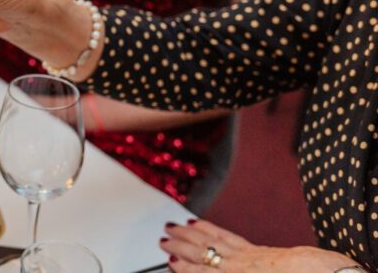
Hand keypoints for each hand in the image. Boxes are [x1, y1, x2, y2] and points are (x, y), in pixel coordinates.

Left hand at [162, 220, 357, 271]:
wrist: (325, 272)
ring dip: (180, 250)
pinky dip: (190, 270)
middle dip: (186, 237)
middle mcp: (247, 260)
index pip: (227, 238)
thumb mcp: (302, 262)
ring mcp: (240, 270)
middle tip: (168, 230)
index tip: (192, 222)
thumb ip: (284, 261)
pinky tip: (174, 265)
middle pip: (209, 244)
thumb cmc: (320, 271)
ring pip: (202, 256)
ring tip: (164, 243)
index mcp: (262, 255)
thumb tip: (279, 262)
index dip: (207, 230)